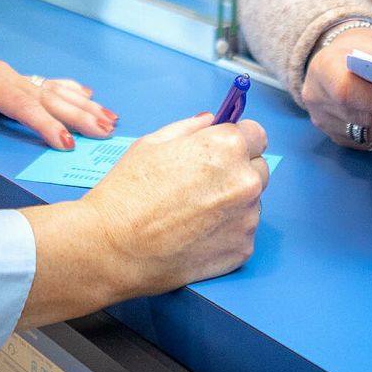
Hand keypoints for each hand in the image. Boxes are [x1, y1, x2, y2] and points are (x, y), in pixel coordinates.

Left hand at [0, 39, 114, 166]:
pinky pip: (43, 84)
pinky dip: (67, 90)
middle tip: (105, 131)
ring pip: (51, 89)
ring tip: (108, 118)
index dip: (47, 124)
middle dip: (78, 113)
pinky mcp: (5, 78)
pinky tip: (86, 94)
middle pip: (47, 95)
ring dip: (80, 103)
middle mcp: (2, 75)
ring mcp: (6, 74)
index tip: (66, 142)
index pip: (24, 105)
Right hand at [18, 112, 269, 324]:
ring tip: (193, 214)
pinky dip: (226, 232)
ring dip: (232, 204)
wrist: (114, 248)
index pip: (256, 135)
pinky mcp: (243, 250)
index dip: (237, 141)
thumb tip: (210, 121)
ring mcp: (247, 219)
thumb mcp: (151, 143)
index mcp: (226, 147)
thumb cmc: (127, 191)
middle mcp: (246, 181)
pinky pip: (242, 232)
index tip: (222, 151)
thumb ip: (190, 128)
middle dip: (237, 172)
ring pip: (251, 203)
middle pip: (257, 169)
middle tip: (202, 185)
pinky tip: (195, 235)